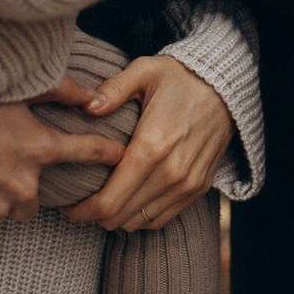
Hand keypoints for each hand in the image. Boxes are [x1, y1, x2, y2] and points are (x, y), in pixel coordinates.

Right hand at [0, 81, 124, 228]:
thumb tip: (94, 94)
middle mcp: (22, 184)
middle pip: (43, 192)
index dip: (109, 153)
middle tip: (9, 160)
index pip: (88, 152)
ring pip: (12, 206)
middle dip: (32, 181)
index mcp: (38, 149)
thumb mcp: (14, 91)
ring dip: (4, 193)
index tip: (125, 157)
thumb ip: (60, 90)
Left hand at [61, 55, 233, 231]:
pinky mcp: (199, 187)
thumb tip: (86, 107)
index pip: (108, 201)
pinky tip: (129, 202)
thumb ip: (114, 89)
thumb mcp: (146, 70)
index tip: (66, 205)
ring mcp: (188, 184)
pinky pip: (162, 219)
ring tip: (102, 201)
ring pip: (139, 223)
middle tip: (79, 204)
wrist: (227, 86)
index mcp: (152, 147)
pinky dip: (141, 218)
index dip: (81, 211)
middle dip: (94, 216)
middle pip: (120, 218)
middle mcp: (171, 172)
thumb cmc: (181, 77)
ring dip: (117, 218)